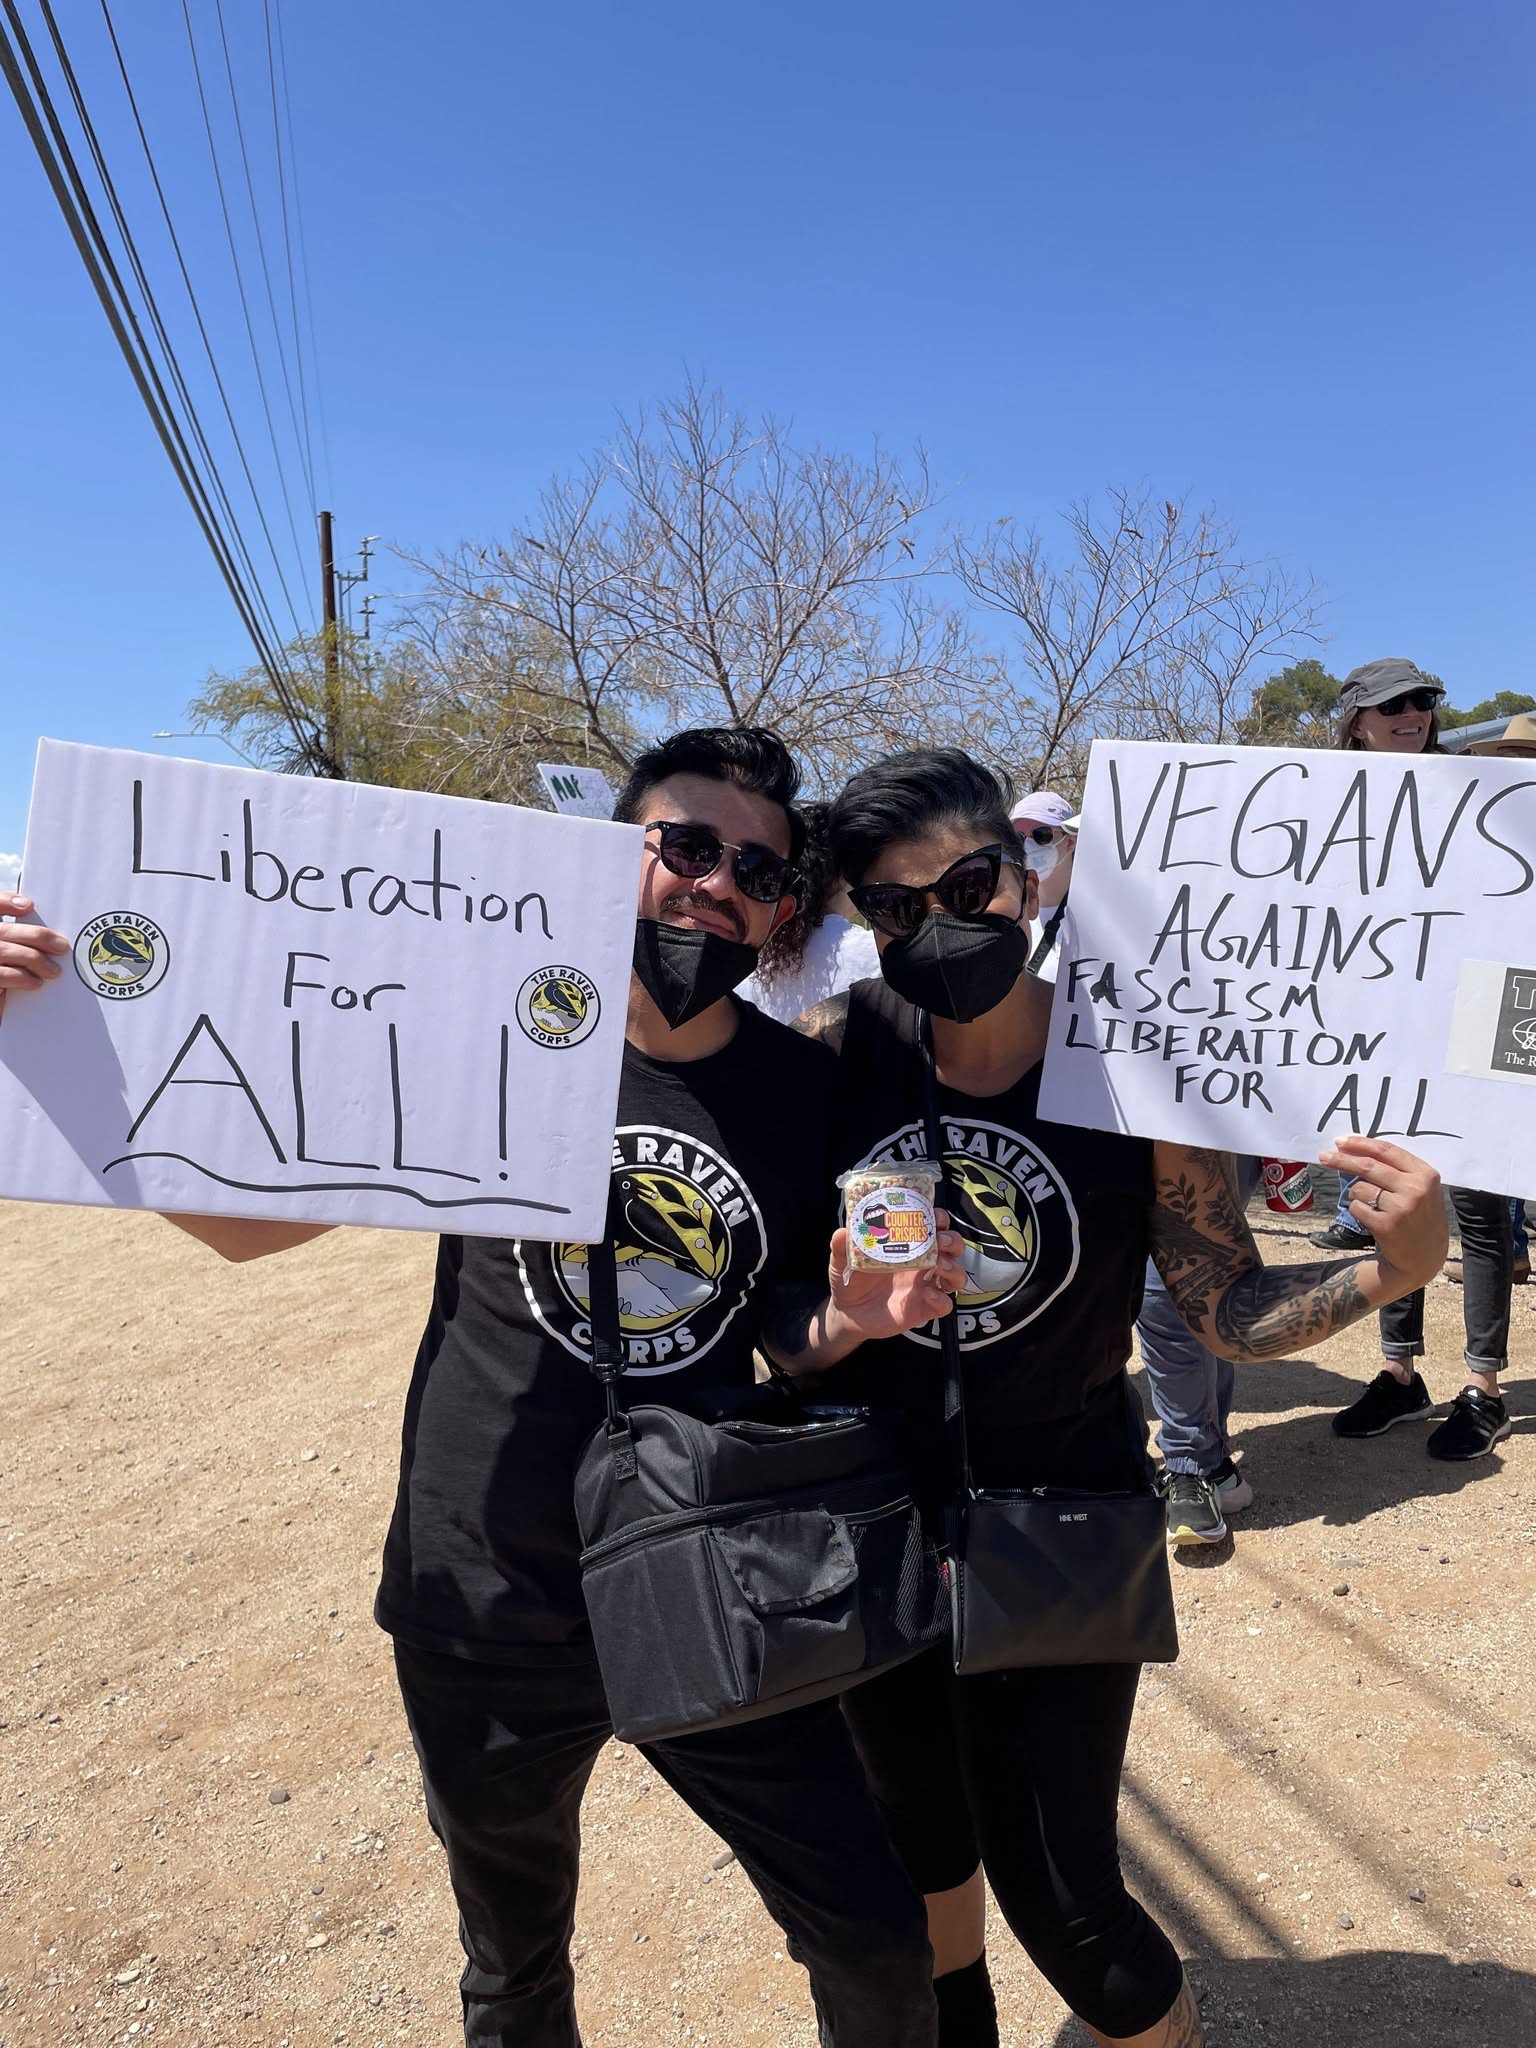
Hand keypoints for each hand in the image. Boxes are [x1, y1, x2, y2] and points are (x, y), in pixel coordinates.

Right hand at [0, 894, 69, 1017]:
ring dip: (35, 959)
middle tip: (61, 947)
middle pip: (4, 930)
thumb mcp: (12, 951)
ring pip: (5, 951)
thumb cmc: (4, 977)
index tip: (29, 905)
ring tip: (54, 971)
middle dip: (37, 936)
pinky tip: (36, 983)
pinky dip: (22, 978)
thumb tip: (39, 921)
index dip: (6, 901)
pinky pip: (2, 974)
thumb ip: (17, 938)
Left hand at [826, 1206, 967, 1345]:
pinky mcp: (924, 1308)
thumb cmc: (850, 1281)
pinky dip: (941, 1299)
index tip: (934, 1216)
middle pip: (952, 1247)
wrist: (847, 1314)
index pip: (933, 1226)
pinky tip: (926, 1294)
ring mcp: (925, 1286)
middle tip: (940, 1241)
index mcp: (907, 1246)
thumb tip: (843, 1232)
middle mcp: (922, 1263)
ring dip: (954, 1268)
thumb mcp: (843, 1261)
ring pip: (956, 1275)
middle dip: (952, 1240)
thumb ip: (842, 1247)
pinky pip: (945, 1304)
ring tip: (939, 1266)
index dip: (939, 1218)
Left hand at [1318, 1134, 1447, 1291]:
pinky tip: (1372, 1218)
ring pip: (1360, 1188)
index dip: (1360, 1144)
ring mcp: (1401, 1208)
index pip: (1387, 1151)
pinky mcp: (1386, 1225)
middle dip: (1342, 1159)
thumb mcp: (1420, 1188)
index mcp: (1425, 1174)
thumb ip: (1396, 1169)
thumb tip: (1354, 1148)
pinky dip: (1357, 1210)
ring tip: (1369, 1203)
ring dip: (1355, 1193)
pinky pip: (1357, 1208)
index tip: (1340, 1141)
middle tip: (1324, 1156)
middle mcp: (1415, 1189)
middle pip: (1369, 1166)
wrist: (1424, 1257)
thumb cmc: (1419, 1217)